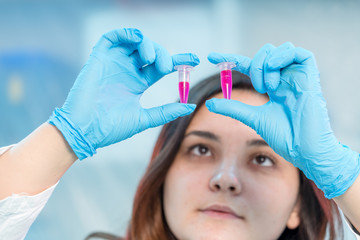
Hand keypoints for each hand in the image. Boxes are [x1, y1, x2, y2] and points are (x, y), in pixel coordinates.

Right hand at [48, 28, 198, 159]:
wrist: (86, 131)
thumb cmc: (112, 128)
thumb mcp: (144, 119)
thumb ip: (166, 112)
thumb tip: (191, 107)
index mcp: (138, 83)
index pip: (161, 66)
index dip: (178, 60)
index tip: (195, 60)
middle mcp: (128, 71)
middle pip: (151, 52)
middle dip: (163, 55)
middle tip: (167, 68)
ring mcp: (114, 63)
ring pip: (134, 42)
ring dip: (147, 44)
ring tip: (152, 59)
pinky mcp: (99, 59)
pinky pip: (112, 38)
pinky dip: (126, 33)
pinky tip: (137, 39)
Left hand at [205, 43, 359, 197]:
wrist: (303, 148)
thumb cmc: (284, 136)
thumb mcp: (253, 118)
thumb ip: (233, 108)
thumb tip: (210, 103)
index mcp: (272, 87)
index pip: (250, 66)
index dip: (231, 59)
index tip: (212, 58)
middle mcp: (284, 78)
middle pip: (265, 54)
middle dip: (255, 65)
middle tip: (258, 88)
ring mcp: (297, 76)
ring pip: (280, 50)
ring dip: (267, 64)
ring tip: (268, 86)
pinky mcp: (310, 76)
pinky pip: (298, 53)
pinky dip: (282, 57)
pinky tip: (274, 75)